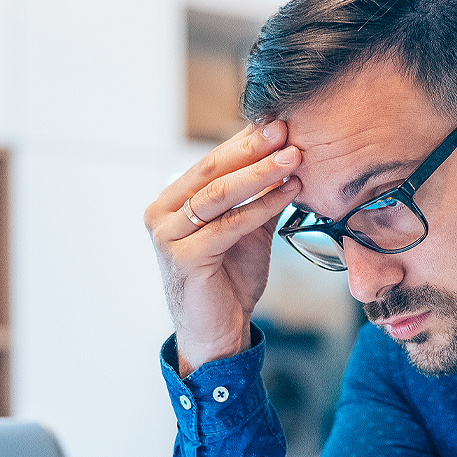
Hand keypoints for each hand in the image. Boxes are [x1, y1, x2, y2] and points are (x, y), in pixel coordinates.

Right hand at [144, 122, 302, 374]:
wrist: (218, 333)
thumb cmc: (229, 281)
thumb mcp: (247, 231)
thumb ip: (258, 198)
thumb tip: (288, 159)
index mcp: (173, 201)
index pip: (212, 162)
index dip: (245, 142)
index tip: (279, 123)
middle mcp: (162, 213)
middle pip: (212, 171)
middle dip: (252, 149)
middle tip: (285, 130)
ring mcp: (168, 236)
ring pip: (219, 194)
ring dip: (260, 173)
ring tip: (294, 157)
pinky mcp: (183, 258)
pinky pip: (228, 226)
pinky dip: (261, 207)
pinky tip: (287, 193)